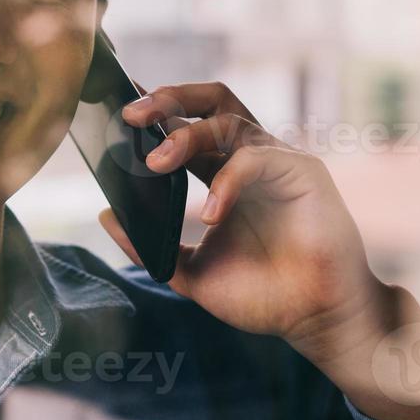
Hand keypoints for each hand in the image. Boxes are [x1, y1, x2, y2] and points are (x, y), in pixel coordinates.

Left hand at [104, 82, 385, 363]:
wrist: (314, 320)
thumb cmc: (262, 295)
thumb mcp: (191, 271)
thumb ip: (149, 246)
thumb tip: (106, 214)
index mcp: (224, 173)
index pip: (187, 126)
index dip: (155, 114)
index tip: (117, 112)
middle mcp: (249, 158)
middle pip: (210, 102)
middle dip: (168, 99)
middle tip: (131, 114)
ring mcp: (277, 161)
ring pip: (227, 120)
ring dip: (185, 136)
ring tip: (155, 163)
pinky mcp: (302, 172)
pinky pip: (255, 158)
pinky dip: (226, 181)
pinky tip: (211, 214)